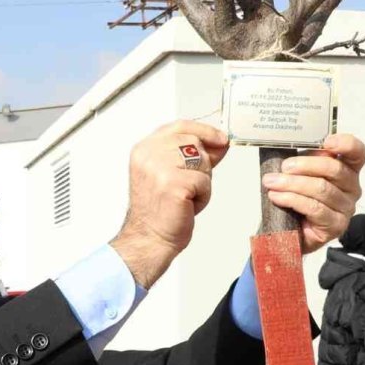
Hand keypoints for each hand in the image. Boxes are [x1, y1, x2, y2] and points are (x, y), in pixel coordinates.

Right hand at [111, 120, 229, 288]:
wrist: (149, 239)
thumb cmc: (159, 211)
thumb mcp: (171, 174)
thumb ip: (192, 154)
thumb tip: (219, 142)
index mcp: (144, 149)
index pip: (179, 126)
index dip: (204, 130)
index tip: (221, 139)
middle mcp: (148, 155)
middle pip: (194, 143)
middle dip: (201, 165)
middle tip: (188, 186)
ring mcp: (160, 168)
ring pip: (203, 163)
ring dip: (202, 182)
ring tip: (185, 197)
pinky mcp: (174, 184)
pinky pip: (205, 182)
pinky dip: (203, 197)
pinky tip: (187, 206)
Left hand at [260, 133, 364, 254]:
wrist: (290, 234)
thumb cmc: (297, 201)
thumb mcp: (300, 177)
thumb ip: (302, 163)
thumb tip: (286, 152)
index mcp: (347, 171)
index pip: (357, 153)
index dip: (346, 144)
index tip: (327, 141)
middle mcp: (352, 188)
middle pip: (335, 169)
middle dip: (305, 165)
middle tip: (284, 167)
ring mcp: (346, 208)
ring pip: (322, 189)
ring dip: (292, 184)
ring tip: (272, 183)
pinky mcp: (336, 225)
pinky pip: (314, 208)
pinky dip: (292, 199)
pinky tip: (277, 197)